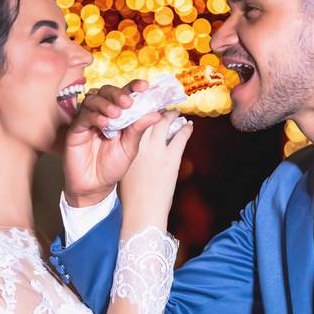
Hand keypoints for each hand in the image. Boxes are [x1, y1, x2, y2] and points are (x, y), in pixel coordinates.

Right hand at [63, 80, 161, 206]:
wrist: (96, 186)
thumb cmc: (113, 166)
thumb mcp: (130, 147)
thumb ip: (139, 129)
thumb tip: (157, 113)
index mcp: (119, 114)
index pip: (126, 94)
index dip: (134, 87)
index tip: (145, 86)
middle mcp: (102, 113)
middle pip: (107, 91)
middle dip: (118, 93)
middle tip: (128, 102)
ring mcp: (88, 119)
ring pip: (93, 99)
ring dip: (106, 103)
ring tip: (116, 114)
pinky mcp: (76, 129)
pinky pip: (83, 116)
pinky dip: (94, 116)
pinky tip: (104, 123)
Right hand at [119, 110, 193, 231]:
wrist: (143, 211)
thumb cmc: (131, 194)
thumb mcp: (124, 169)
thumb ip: (127, 152)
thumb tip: (135, 142)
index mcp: (125, 145)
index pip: (133, 119)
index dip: (140, 109)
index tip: (145, 104)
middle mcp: (140, 143)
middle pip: (148, 115)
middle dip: (156, 107)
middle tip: (162, 102)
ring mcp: (157, 149)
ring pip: (165, 122)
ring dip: (172, 115)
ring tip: (175, 112)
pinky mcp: (172, 157)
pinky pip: (181, 136)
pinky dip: (186, 128)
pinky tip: (189, 125)